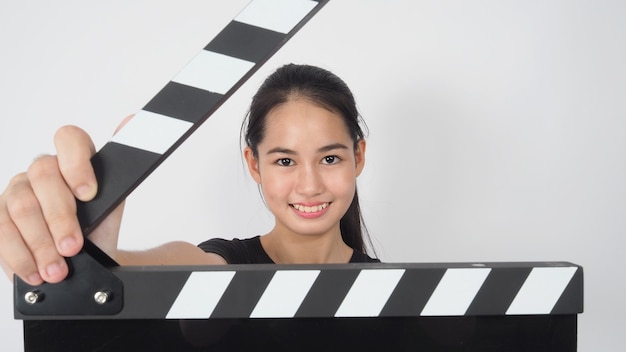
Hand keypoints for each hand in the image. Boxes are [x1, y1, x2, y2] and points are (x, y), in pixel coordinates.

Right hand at [0, 123, 125, 284]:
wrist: (85, 261)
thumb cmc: (98, 227)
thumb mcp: (114, 201)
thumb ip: (121, 169)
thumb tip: (134, 121)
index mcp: (71, 159)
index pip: (69, 139)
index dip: (77, 164)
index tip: (90, 195)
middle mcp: (41, 170)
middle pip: (43, 177)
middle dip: (60, 218)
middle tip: (73, 247)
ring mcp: (16, 191)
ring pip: (20, 207)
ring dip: (41, 243)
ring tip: (57, 269)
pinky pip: (1, 232)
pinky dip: (20, 256)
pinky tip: (35, 271)